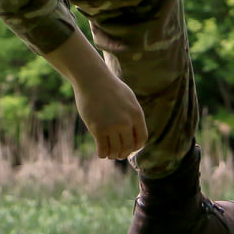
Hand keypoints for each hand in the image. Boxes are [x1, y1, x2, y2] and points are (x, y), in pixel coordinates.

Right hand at [41, 30, 147, 159]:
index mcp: (136, 114)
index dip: (135, 147)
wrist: (92, 79)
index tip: (129, 148)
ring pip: (115, 151)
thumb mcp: (128, 99)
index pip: (141, 139)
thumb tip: (133, 132)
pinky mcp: (98, 129)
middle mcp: (126, 122)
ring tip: (109, 154)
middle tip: (118, 154)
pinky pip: (102, 149)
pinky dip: (102, 154)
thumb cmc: (109, 88)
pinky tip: (101, 152)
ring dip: (112, 155)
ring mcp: (112, 126)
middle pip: (128, 147)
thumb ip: (132, 115)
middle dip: (123, 153)